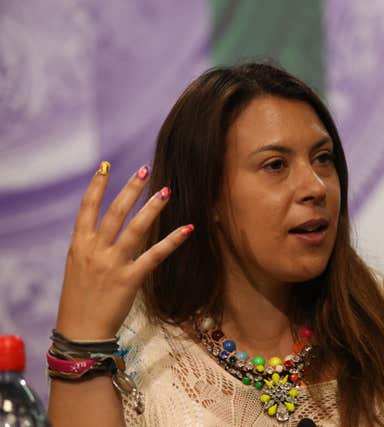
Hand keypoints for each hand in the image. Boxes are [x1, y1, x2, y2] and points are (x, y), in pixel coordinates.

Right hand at [55, 162, 192, 339]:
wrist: (81, 330)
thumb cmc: (80, 298)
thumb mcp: (78, 266)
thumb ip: (90, 245)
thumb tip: (102, 226)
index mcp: (79, 245)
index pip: (86, 208)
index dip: (96, 186)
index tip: (105, 166)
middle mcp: (95, 250)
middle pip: (114, 213)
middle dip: (130, 189)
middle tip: (144, 169)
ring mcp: (113, 264)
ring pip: (135, 229)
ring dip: (152, 207)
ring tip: (167, 190)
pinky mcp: (130, 279)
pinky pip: (155, 255)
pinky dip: (172, 240)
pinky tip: (187, 228)